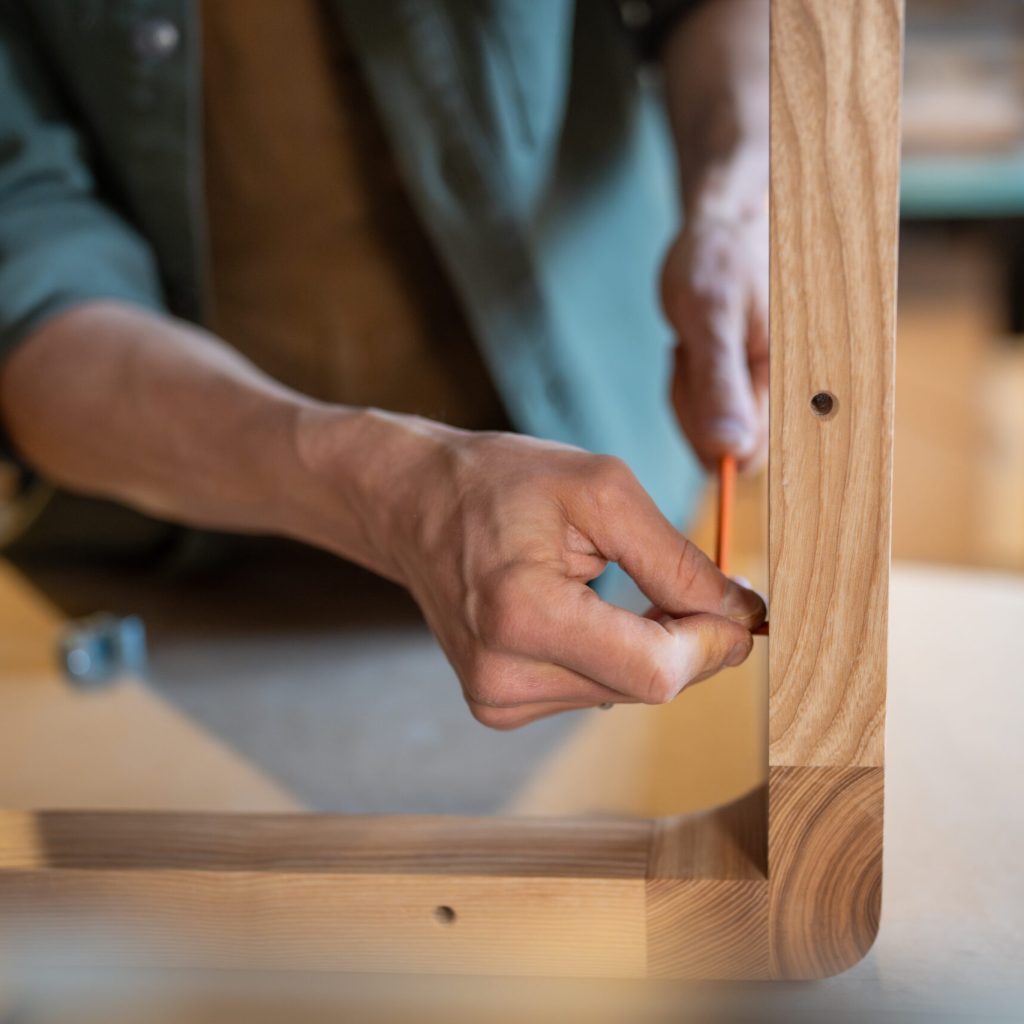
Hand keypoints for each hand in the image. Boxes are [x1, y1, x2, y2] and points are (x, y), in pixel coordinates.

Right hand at [391, 429, 765, 728]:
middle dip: (687, 641)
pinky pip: (592, 691)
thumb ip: (677, 560)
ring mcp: (494, 699)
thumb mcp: (600, 491)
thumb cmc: (499, 483)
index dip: (713, 645)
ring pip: (623, 692)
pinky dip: (612, 656)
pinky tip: (589, 612)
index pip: (654, 671)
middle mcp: (502, 676)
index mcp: (522, 616)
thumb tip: (742, 615)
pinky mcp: (497, 706)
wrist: (414, 503)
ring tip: (613, 585)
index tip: (742, 610)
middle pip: (646, 687)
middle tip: (687, 585)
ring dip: (647, 647)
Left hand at [660, 210, 768, 471]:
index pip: (748, 457)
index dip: (708, 438)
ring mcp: (763, 395)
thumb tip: (730, 452)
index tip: (695, 375)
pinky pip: (706, 415)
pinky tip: (694, 348)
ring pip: (711, 434)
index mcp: (792, 381)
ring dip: (688, 394)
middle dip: (694, 408)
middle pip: (725, 451)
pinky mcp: (744, 391)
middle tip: (692, 350)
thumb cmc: (721, 262)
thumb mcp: (711, 317)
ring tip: (695, 342)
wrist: (723, 231)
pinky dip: (688, 387)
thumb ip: (719, 384)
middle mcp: (786, 396)